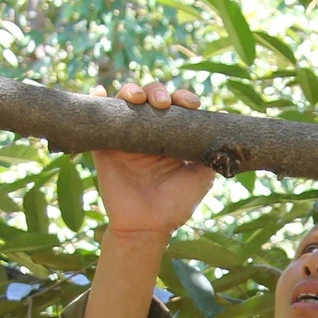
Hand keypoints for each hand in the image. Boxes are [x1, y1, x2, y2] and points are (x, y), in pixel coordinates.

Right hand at [88, 79, 215, 237]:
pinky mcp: (105, 146)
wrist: (148, 227)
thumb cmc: (176, 204)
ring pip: (125, 101)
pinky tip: (101, 90)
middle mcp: (148, 131)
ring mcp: (126, 137)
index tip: (191, 104)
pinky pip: (97, 117)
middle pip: (150, 97)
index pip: (176, 105)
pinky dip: (97, 98)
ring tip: (137, 98)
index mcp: (171, 135)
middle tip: (163, 103)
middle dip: (157, 91)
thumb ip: (208, 153)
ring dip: (131, 90)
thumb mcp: (201, 177)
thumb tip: (220, 132)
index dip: (183, 97)